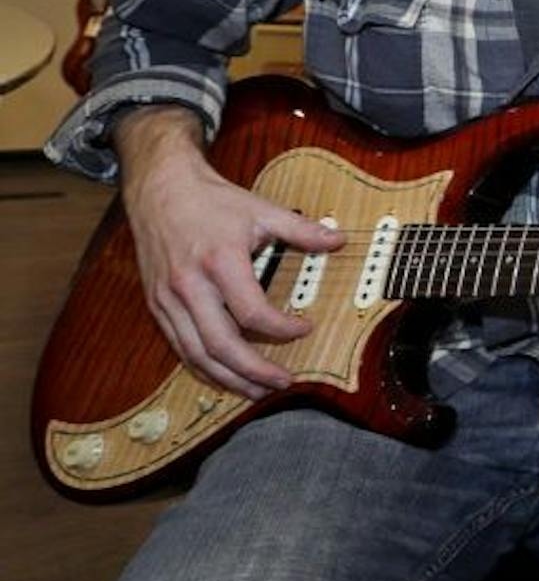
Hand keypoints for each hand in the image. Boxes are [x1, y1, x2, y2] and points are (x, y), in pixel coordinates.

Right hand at [115, 105, 345, 399]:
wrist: (160, 190)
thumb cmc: (212, 201)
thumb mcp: (261, 209)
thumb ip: (302, 230)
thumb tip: (339, 239)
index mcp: (220, 262)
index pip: (252, 312)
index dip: (282, 329)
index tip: (306, 328)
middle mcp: (190, 286)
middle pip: (221, 345)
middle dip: (254, 372)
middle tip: (282, 383)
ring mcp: (169, 300)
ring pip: (197, 355)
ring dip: (228, 379)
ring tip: (257, 390)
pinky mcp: (157, 306)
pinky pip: (180, 347)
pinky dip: (203, 367)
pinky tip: (226, 375)